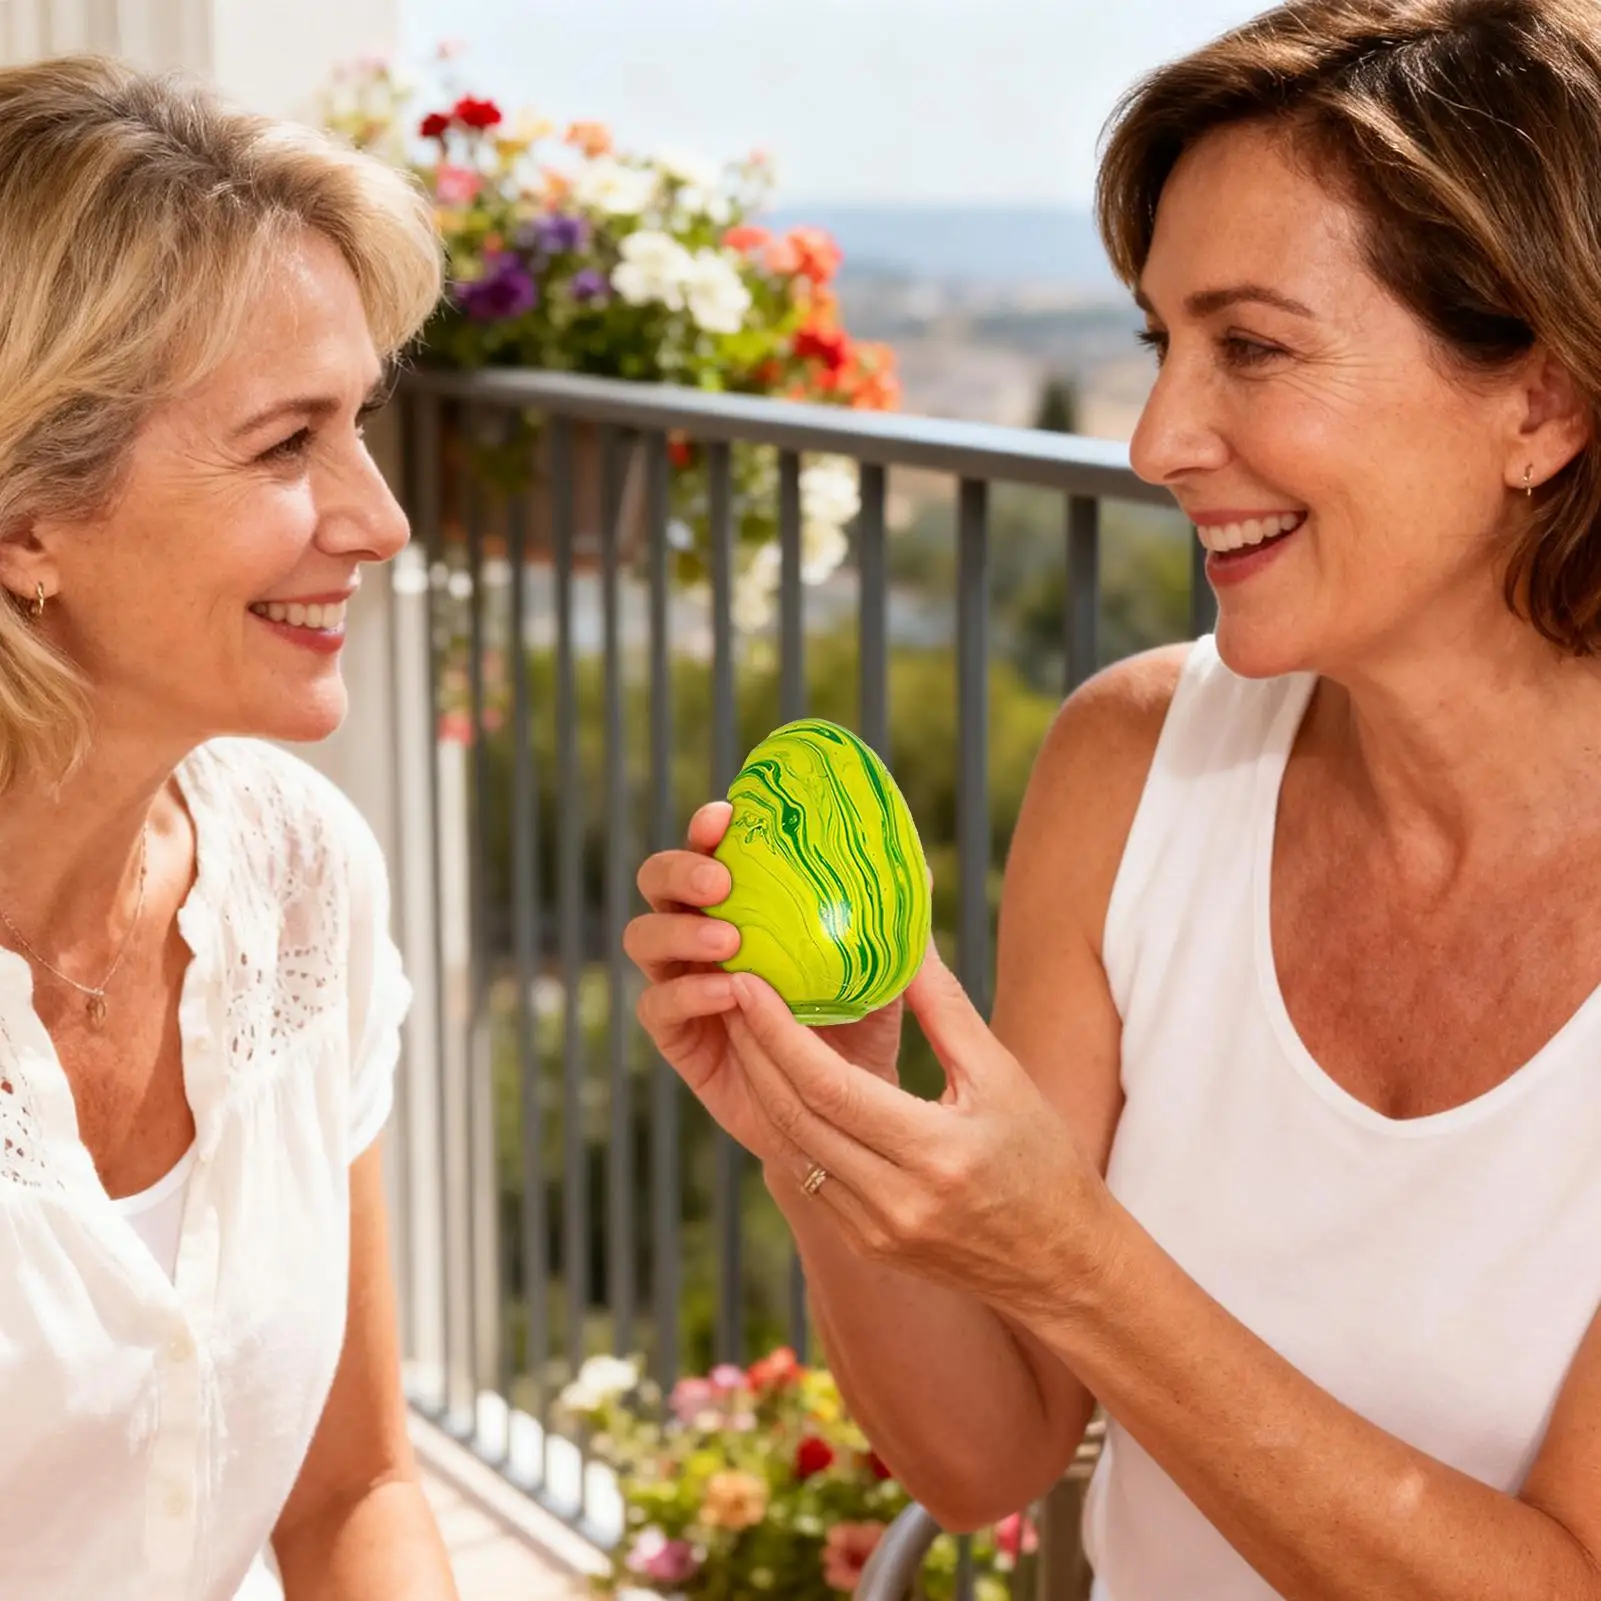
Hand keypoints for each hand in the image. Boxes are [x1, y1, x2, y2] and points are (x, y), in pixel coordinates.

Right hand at [626, 801, 904, 1167]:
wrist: (845, 1112)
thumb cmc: (860, 1027)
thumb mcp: (879, 970)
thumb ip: (889, 922)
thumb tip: (922, 868)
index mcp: (742, 903)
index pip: (709, 849)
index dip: (707, 828)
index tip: (726, 817)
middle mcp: (701, 932)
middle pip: (657, 882)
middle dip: (680, 871)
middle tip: (721, 881)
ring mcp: (681, 981)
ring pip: (644, 937)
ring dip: (680, 931)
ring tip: (729, 941)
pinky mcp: (677, 1036)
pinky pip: (657, 1006)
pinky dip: (687, 994)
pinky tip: (729, 993)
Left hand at [723, 943, 1110, 1320]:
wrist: (1062, 1264)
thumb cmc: (1043, 1159)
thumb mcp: (1003, 1075)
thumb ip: (944, 1008)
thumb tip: (904, 938)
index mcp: (934, 1153)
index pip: (827, 1087)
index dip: (777, 1033)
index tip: (748, 983)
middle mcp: (894, 1200)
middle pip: (794, 1116)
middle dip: (752, 1050)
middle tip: (728, 990)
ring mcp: (873, 1230)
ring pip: (790, 1149)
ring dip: (758, 1087)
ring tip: (741, 1028)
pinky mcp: (865, 1242)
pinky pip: (806, 1177)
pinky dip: (785, 1126)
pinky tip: (774, 1084)